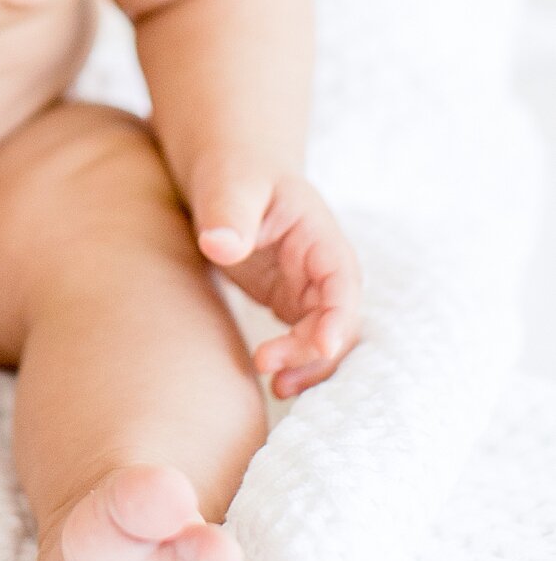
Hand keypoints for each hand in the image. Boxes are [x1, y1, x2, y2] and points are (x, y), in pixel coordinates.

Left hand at [187, 164, 362, 398]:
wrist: (228, 175)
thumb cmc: (234, 172)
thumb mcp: (230, 184)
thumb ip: (228, 212)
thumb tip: (219, 245)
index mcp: (320, 237)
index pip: (342, 283)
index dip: (339, 317)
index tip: (323, 346)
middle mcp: (323, 269)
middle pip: (337, 321)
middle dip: (313, 350)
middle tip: (268, 364)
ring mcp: (308, 289)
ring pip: (324, 339)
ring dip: (308, 366)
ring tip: (278, 388)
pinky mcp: (288, 303)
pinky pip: (303, 341)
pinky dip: (294, 363)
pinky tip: (274, 384)